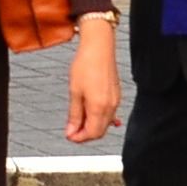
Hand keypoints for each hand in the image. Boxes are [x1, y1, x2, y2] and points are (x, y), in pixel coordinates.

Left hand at [65, 20, 120, 143]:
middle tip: (72, 130)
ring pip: (105, 123)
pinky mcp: (116, 95)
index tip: (69, 136)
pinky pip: (108, 114)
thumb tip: (71, 131)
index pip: (93, 134)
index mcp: (100, 107)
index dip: (80, 138)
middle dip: (85, 134)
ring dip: (91, 126)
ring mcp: (115, 101)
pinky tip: (87, 110)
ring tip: (77, 119)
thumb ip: (74, 115)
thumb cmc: (86, 65)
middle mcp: (111, 106)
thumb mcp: (74, 92)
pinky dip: (98, 117)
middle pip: (100, 131)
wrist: (99, 47)